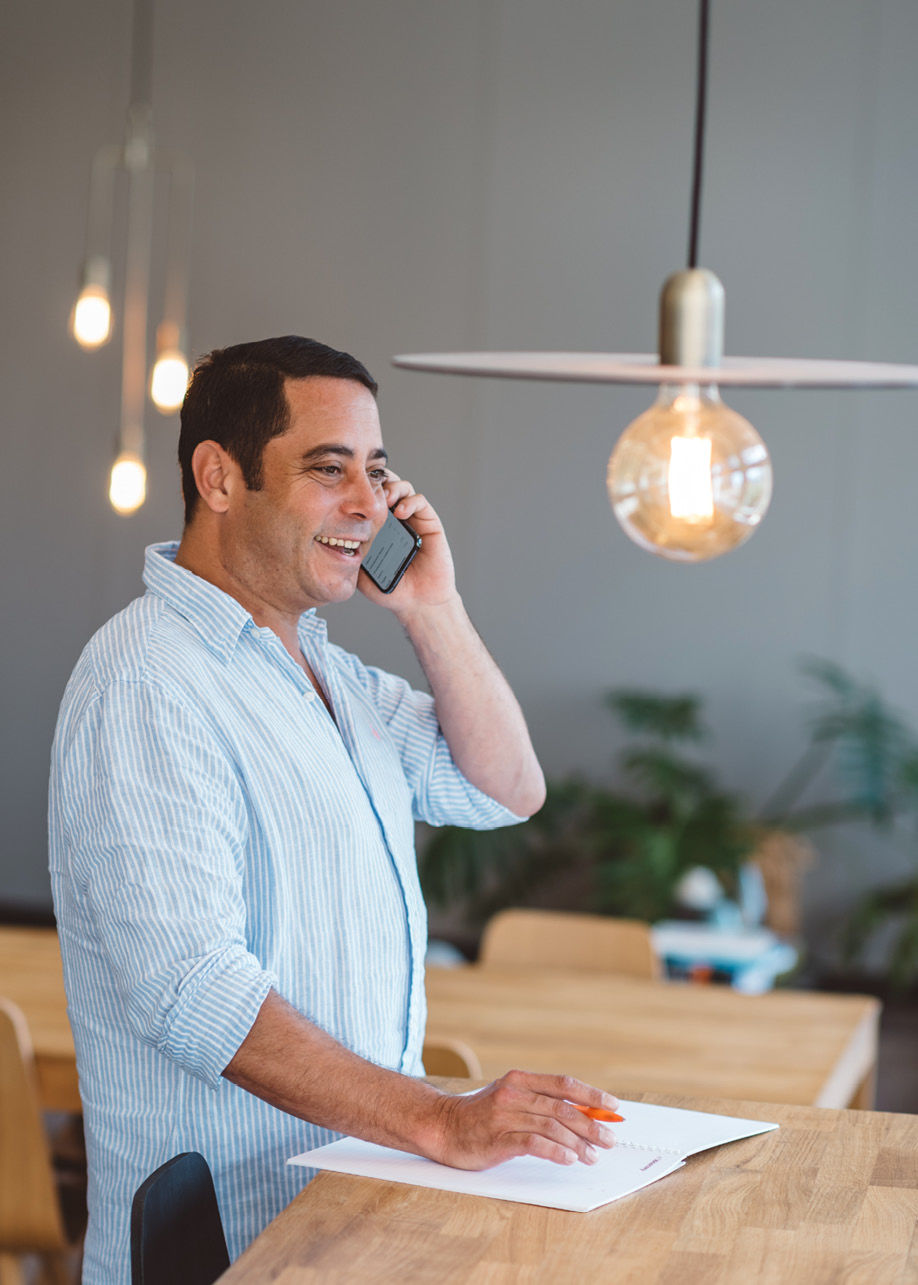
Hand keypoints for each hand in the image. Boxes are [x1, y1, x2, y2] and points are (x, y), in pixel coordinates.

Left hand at [358, 472, 457, 614]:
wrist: (418, 602)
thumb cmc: (391, 589)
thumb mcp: (360, 571)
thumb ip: (349, 555)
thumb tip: (328, 539)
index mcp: (377, 526)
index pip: (368, 498)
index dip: (360, 489)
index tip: (348, 489)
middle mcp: (395, 519)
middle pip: (386, 486)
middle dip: (376, 481)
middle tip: (367, 487)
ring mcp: (413, 519)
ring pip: (403, 488)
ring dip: (393, 487)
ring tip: (384, 498)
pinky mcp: (429, 523)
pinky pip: (420, 502)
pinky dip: (410, 501)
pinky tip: (400, 512)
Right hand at [426, 1070, 619, 1169]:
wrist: (442, 1125)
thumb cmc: (481, 1115)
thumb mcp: (511, 1098)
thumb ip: (540, 1103)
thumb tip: (582, 1114)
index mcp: (521, 1079)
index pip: (564, 1083)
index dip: (591, 1096)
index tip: (612, 1108)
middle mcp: (514, 1093)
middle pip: (562, 1107)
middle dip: (591, 1124)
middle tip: (609, 1139)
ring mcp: (504, 1115)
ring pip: (552, 1126)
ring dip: (578, 1142)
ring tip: (592, 1156)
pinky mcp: (497, 1139)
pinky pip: (533, 1143)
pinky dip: (555, 1151)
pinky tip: (568, 1159)